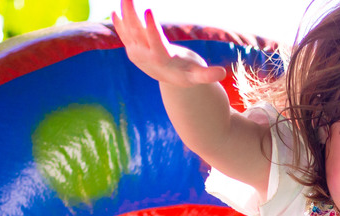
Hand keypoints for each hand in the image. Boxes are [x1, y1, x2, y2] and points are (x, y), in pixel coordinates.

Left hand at [113, 0, 227, 85]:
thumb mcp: (197, 75)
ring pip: (128, 31)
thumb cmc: (187, 75)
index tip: (147, 10)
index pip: (154, 43)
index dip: (150, 27)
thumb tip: (222, 73)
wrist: (171, 82)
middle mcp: (145, 57)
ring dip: (125, 13)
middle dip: (132, 14)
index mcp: (161, 61)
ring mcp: (136, 53)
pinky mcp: (132, 50)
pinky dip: (119, 23)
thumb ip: (207, 75)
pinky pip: (124, 35)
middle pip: (136, 33)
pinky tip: (116, 11)